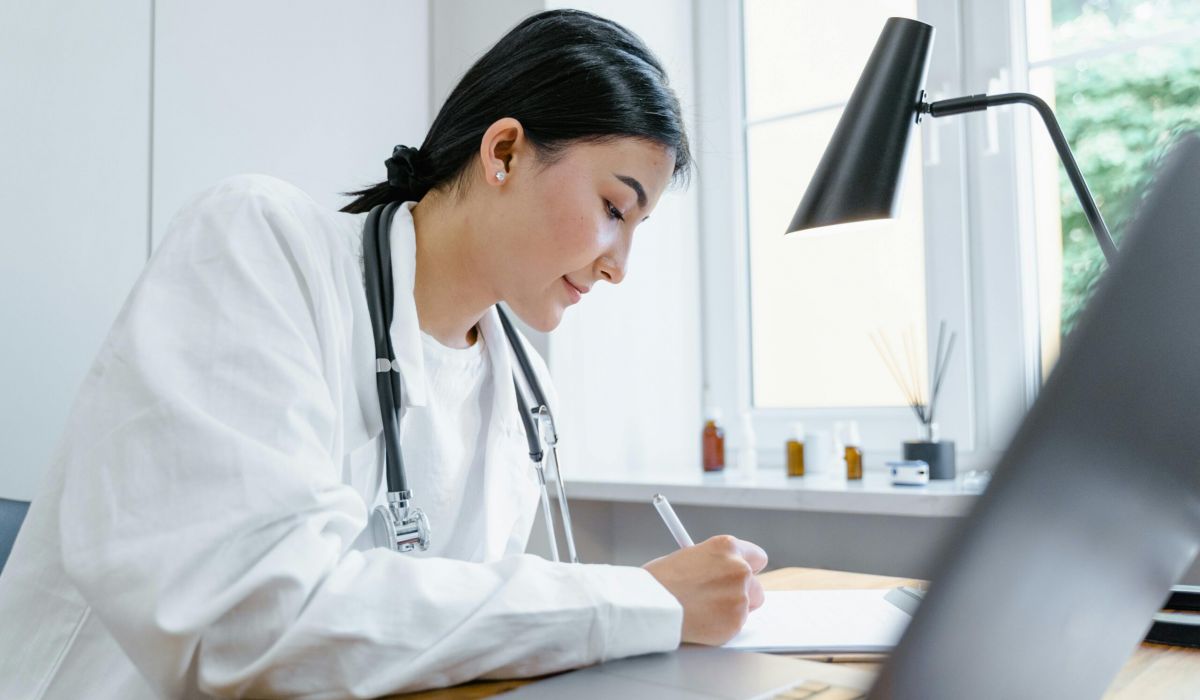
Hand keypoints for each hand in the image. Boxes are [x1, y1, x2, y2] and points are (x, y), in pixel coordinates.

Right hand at [642, 535, 767, 644]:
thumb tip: (720, 572)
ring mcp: (739, 597)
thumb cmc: (659, 580)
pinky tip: (700, 621)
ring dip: (731, 610)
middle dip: (741, 592)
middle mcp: (739, 569)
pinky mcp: (735, 622)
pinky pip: (735, 626)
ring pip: (747, 607)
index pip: (756, 556)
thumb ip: (712, 563)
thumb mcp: (688, 557)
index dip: (747, 567)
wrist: (649, 605)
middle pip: (756, 584)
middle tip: (719, 597)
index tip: (740, 574)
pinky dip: (721, 626)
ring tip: (702, 609)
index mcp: (726, 547)